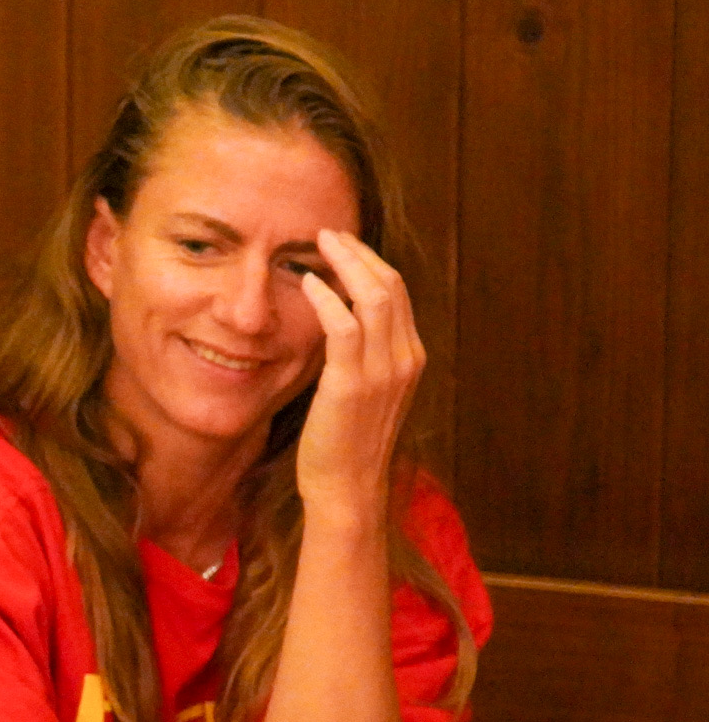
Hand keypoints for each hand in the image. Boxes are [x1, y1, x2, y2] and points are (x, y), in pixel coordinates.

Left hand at [295, 229, 424, 520]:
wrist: (347, 488)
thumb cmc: (347, 442)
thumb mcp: (365, 391)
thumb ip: (361, 355)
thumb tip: (338, 319)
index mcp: (411, 358)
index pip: (398, 294)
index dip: (372, 263)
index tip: (345, 245)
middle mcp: (405, 359)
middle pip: (391, 286)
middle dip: (360, 253)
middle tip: (330, 233)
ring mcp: (382, 372)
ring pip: (373, 297)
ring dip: (346, 264)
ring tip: (319, 245)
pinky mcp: (351, 385)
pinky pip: (343, 327)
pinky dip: (327, 298)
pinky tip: (310, 284)